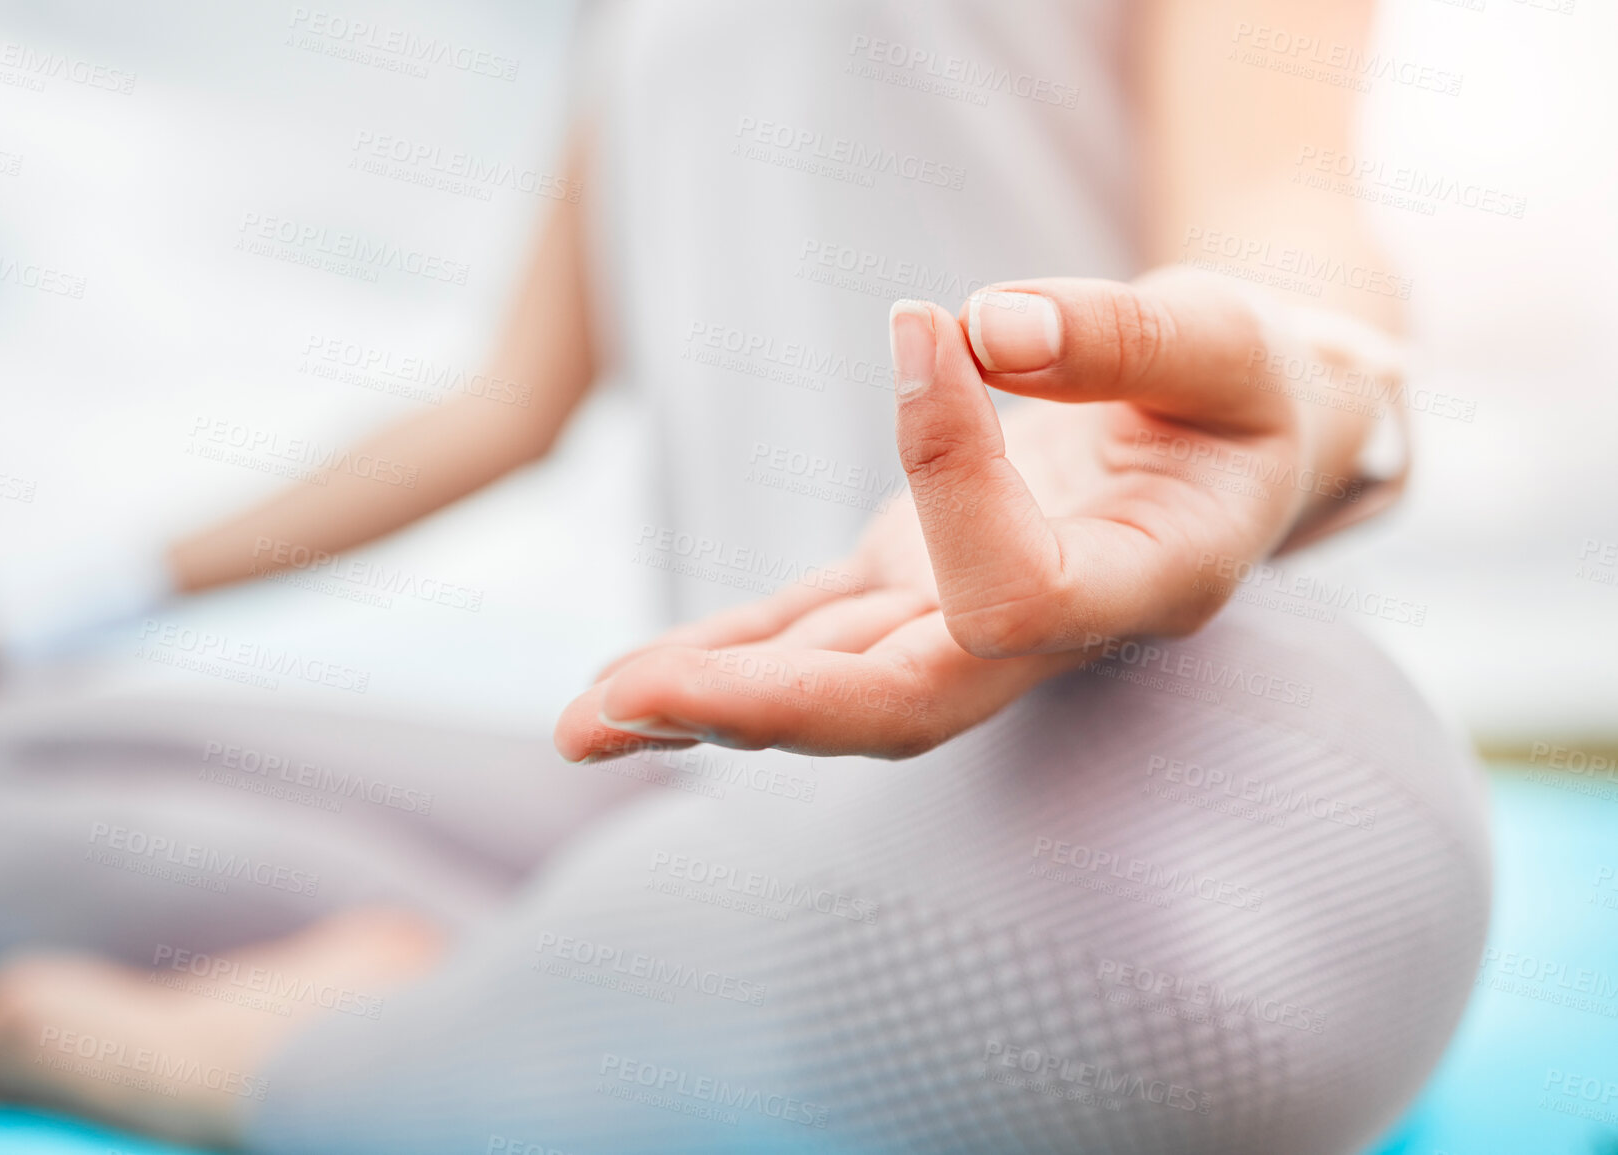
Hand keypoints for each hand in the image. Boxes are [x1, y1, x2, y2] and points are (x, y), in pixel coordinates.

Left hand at [555, 268, 1397, 760]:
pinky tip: (622, 690)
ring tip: (582, 725)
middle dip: (763, 708)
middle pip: (899, 704)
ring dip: (710, 703)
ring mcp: (966, 618)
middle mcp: (1047, 633)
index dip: (955, 469)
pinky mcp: (910, 586)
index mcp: (1147, 584)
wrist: (1227, 441)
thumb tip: (984, 325)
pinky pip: (809, 635)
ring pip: (834, 686)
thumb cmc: (1238, 389)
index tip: (931, 326)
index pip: (1022, 589)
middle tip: (627, 706)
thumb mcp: (1221, 336)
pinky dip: (722, 656)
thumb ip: (1125, 335)